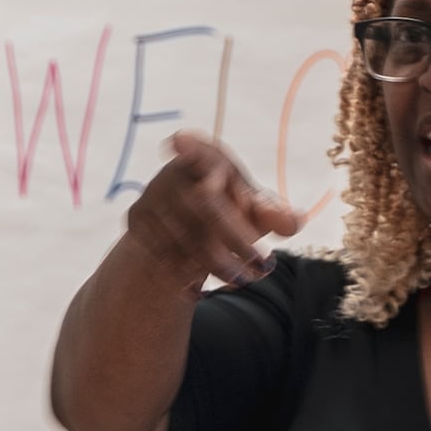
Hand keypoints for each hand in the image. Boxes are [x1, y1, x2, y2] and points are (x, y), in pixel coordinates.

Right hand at [120, 128, 303, 289]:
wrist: (184, 231)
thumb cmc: (227, 210)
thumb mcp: (253, 212)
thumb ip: (273, 214)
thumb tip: (294, 222)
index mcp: (206, 158)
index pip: (202, 150)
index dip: (192, 147)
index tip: (179, 142)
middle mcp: (175, 172)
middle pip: (205, 204)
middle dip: (237, 238)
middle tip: (265, 266)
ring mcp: (152, 194)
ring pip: (184, 235)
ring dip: (217, 264)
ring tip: (243, 280)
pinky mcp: (136, 220)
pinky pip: (161, 251)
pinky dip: (185, 274)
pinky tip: (203, 288)